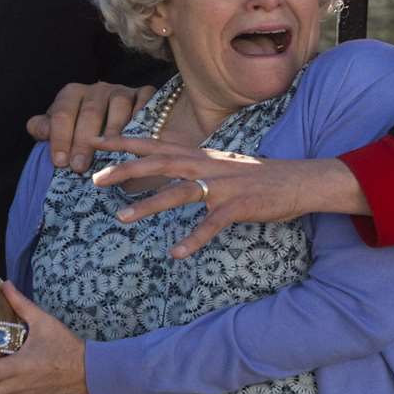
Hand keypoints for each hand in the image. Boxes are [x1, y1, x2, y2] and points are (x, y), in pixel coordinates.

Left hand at [25, 82, 155, 172]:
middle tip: (80, 167)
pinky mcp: (144, 94)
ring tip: (110, 155)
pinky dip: (143, 117)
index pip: (62, 113)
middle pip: (90, 112)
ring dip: (114, 131)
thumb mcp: (60, 129)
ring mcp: (122, 90)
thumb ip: (45, 129)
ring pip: (118, 106)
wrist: (117, 122)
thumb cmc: (81, 130)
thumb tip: (40, 130)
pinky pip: (145, 103)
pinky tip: (139, 138)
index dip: (60, 138)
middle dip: (84, 141)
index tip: (60, 162)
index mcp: (72, 94)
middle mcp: (97, 89)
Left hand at [91, 135, 367, 257]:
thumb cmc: (254, 176)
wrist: (299, 180)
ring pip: (178, 192)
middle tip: (94, 178)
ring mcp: (221, 185)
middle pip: (158, 163)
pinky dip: (193, 238)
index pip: (155, 143)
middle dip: (124, 169)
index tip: (93, 140)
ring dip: (148, 204)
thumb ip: (190, 165)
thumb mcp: (218, 164)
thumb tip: (161, 169)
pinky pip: (211, 224)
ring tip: (121, 217)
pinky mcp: (238, 206)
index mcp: (199, 155)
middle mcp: (206, 165)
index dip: (123, 141)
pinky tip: (176, 253)